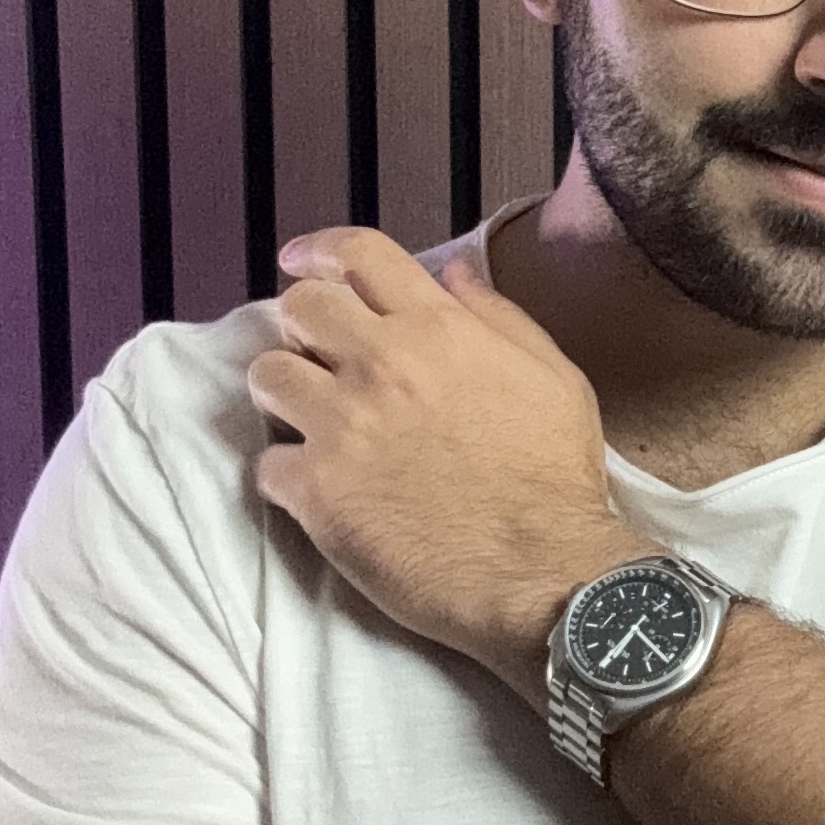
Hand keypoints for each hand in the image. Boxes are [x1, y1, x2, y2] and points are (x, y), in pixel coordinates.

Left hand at [247, 227, 647, 696]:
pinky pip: (267, 463)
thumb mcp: (554, 379)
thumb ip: (499, 318)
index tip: (302, 262)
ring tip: (312, 419)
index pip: (360, 254)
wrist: (542, 574)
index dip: (322, 250)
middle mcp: (381, 365)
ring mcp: (342, 427)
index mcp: (439, 329)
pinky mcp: (316, 493)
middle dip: (303, 324)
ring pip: (267, 376)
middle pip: (299, 306)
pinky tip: (319, 488)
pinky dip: (288, 473)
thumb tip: (454, 272)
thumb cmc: (557, 478)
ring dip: (286, 392)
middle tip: (318, 355)